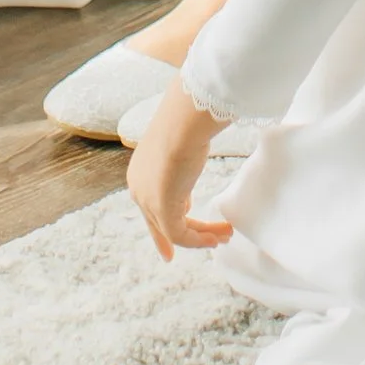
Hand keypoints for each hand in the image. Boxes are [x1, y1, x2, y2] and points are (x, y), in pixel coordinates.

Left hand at [127, 80, 231, 257]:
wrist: (184, 121)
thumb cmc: (186, 124)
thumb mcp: (180, 150)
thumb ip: (179, 172)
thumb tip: (186, 192)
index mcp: (140, 172)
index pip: (149, 206)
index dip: (162, 226)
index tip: (174, 242)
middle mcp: (139, 188)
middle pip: (159, 222)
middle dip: (184, 236)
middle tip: (208, 243)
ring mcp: (147, 199)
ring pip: (173, 229)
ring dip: (202, 235)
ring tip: (225, 235)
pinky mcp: (162, 209)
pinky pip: (180, 234)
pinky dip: (199, 239)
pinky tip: (216, 238)